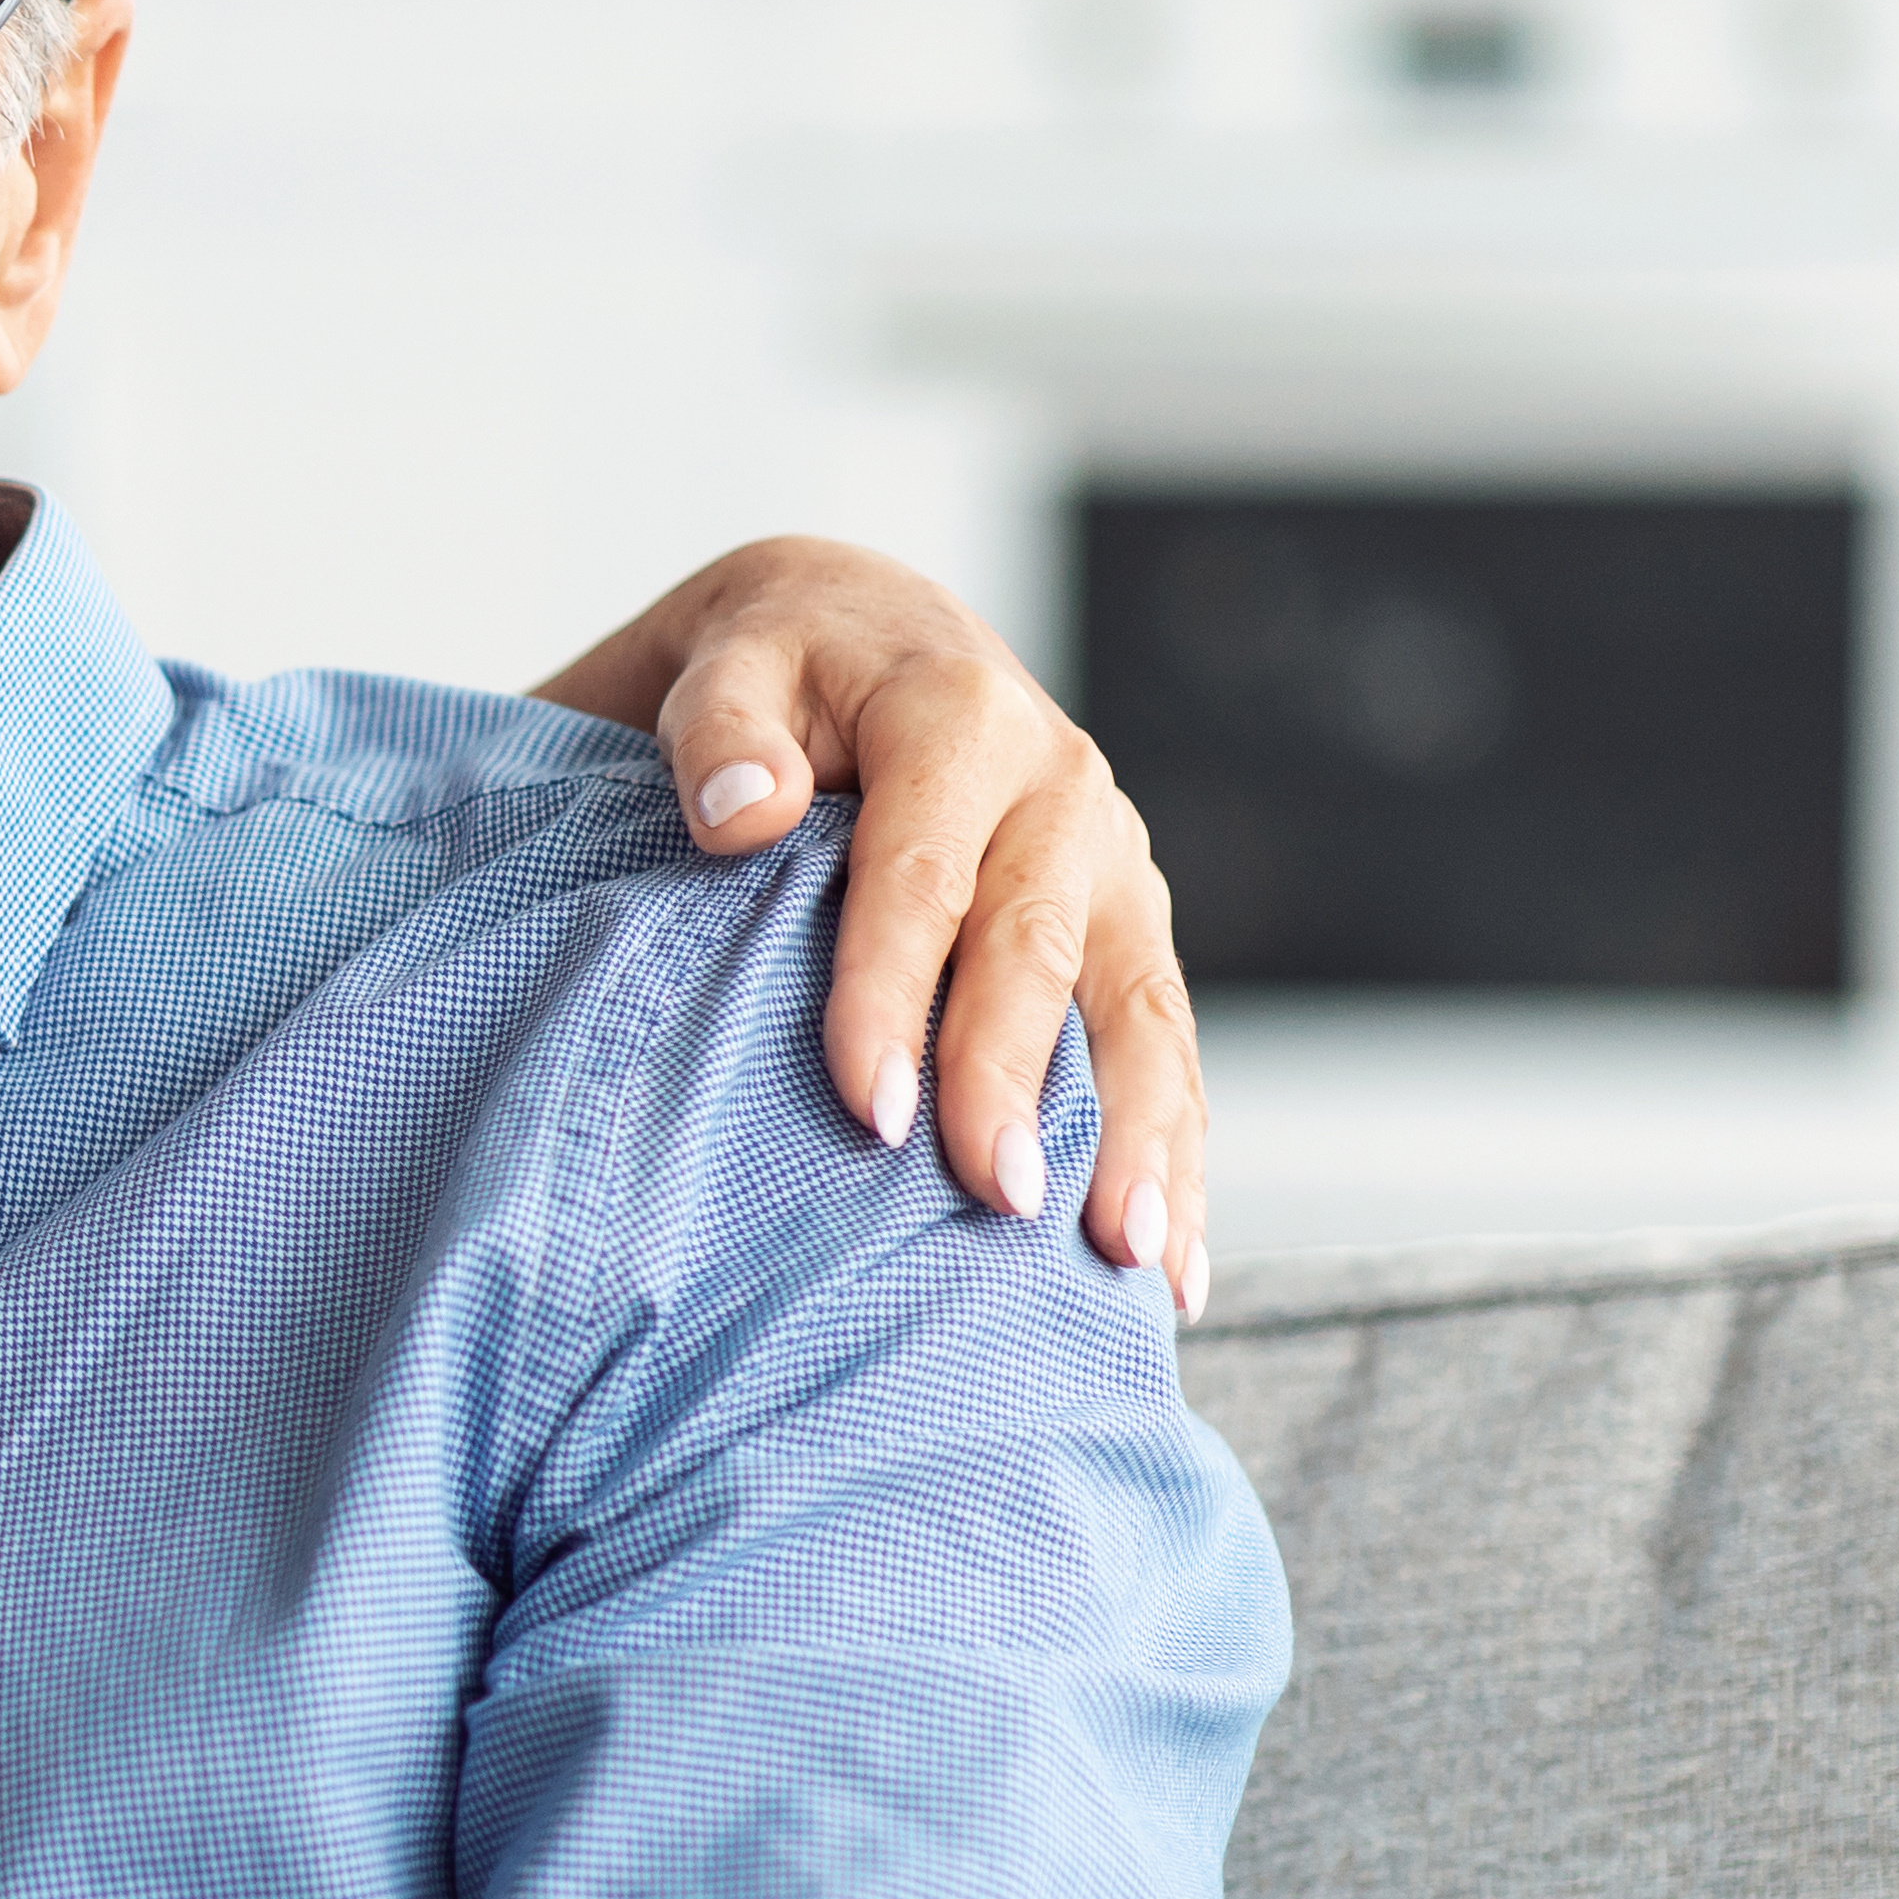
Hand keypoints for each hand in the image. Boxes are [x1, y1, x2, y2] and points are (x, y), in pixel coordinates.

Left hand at [531, 537, 1207, 1314]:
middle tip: (998, 1198)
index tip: (870, 1111)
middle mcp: (1061, 790)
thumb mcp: (730, 669)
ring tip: (1124, 1256)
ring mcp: (1111, 865)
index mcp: (961, 723)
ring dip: (1140, 1135)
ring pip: (1141, 1008)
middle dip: (1019, 1081)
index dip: (896, 994)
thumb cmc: (779, 674)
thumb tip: (742, 813)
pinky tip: (1174, 1264)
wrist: (866, 634)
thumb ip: (722, 734)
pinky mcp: (1128, 927)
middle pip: (1040, 950)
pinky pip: (1167, 1046)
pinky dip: (1176, 1152)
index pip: (925, 874)